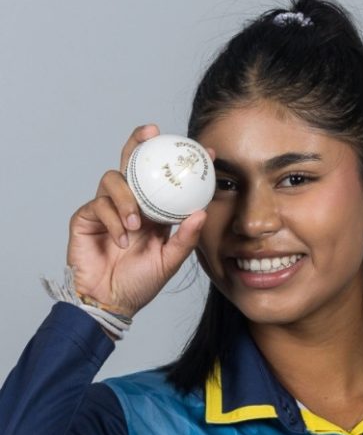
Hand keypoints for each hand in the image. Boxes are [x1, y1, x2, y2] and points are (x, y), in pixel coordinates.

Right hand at [67, 125, 208, 317]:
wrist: (111, 302)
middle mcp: (130, 204)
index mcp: (152, 211)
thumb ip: (186, 238)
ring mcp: (106, 209)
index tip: (205, 151)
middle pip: (131, 163)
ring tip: (135, 223)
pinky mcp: (86, 218)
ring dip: (126, 199)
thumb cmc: (140, 283)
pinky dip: (112, 220)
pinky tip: (121, 239)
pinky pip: (98, 205)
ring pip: (113, 180)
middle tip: (150, 132)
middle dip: (138, 143)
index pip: (163, 179)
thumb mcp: (170, 261)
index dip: (179, 163)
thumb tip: (202, 212)